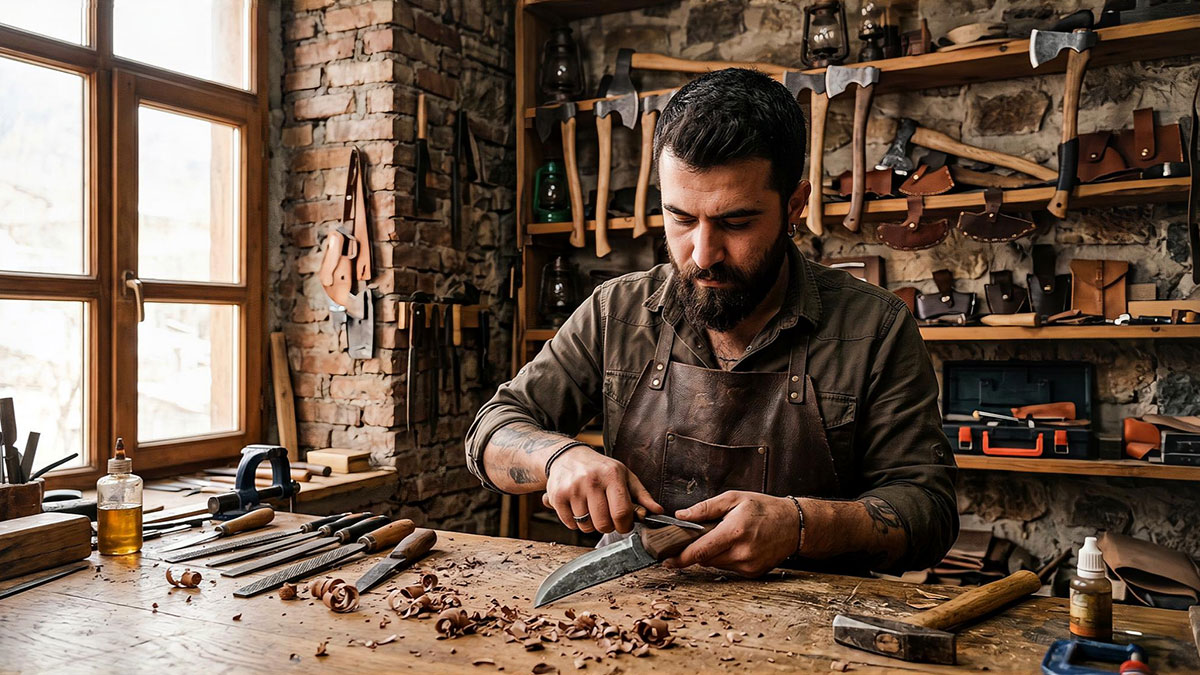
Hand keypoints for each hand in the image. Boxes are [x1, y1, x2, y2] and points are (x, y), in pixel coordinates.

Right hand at [542, 445, 662, 534]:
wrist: (567, 456)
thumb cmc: (600, 468)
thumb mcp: (625, 476)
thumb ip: (642, 496)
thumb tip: (658, 511)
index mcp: (612, 475)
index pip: (622, 513)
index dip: (625, 525)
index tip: (624, 524)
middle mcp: (591, 480)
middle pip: (603, 523)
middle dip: (608, 526)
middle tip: (606, 516)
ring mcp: (573, 488)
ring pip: (586, 526)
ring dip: (590, 524)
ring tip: (591, 509)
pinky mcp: (557, 496)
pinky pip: (570, 524)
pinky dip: (575, 522)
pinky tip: (578, 508)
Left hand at [662, 491, 799, 576]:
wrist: (794, 525)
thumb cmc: (764, 509)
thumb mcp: (734, 499)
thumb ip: (705, 509)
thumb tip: (681, 516)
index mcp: (734, 532)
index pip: (700, 552)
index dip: (681, 558)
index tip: (667, 560)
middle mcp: (741, 553)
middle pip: (705, 559)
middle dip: (698, 550)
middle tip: (702, 535)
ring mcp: (748, 566)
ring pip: (716, 564)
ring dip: (713, 554)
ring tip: (726, 536)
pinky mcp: (753, 573)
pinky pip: (729, 568)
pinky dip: (726, 558)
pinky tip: (737, 545)